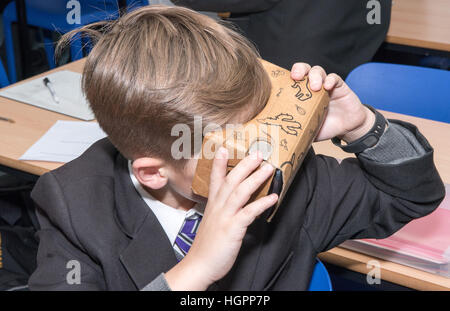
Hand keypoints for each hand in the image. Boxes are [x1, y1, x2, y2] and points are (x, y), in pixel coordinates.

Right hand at [165, 148, 277, 289]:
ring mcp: (225, 217)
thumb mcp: (212, 223)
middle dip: (244, 165)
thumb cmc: (207, 246)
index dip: (219, 163)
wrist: (199, 265)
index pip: (215, 179)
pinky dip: (262, 204)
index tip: (222, 148)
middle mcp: (218, 207)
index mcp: (212, 205)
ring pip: (240, 192)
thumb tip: (233, 205)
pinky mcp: (232, 229)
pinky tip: (273, 198)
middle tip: (257, 153)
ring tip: (268, 169)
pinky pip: (249, 213)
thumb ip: (221, 211)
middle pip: (230, 180)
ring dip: (255, 178)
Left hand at [290, 64, 375, 142]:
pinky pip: (334, 78)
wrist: (346, 128)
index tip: (282, 83)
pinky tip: (328, 86)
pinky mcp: (340, 86)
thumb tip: (280, 140)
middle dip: (299, 70)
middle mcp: (312, 87)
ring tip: (315, 87)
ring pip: (318, 71)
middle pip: (304, 69)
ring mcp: (326, 85)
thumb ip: (295, 132)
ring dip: (314, 76)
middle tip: (296, 77)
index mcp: (301, 95)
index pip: (291, 80)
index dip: (286, 77)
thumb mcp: (307, 130)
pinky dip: (331, 80)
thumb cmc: (324, 127)